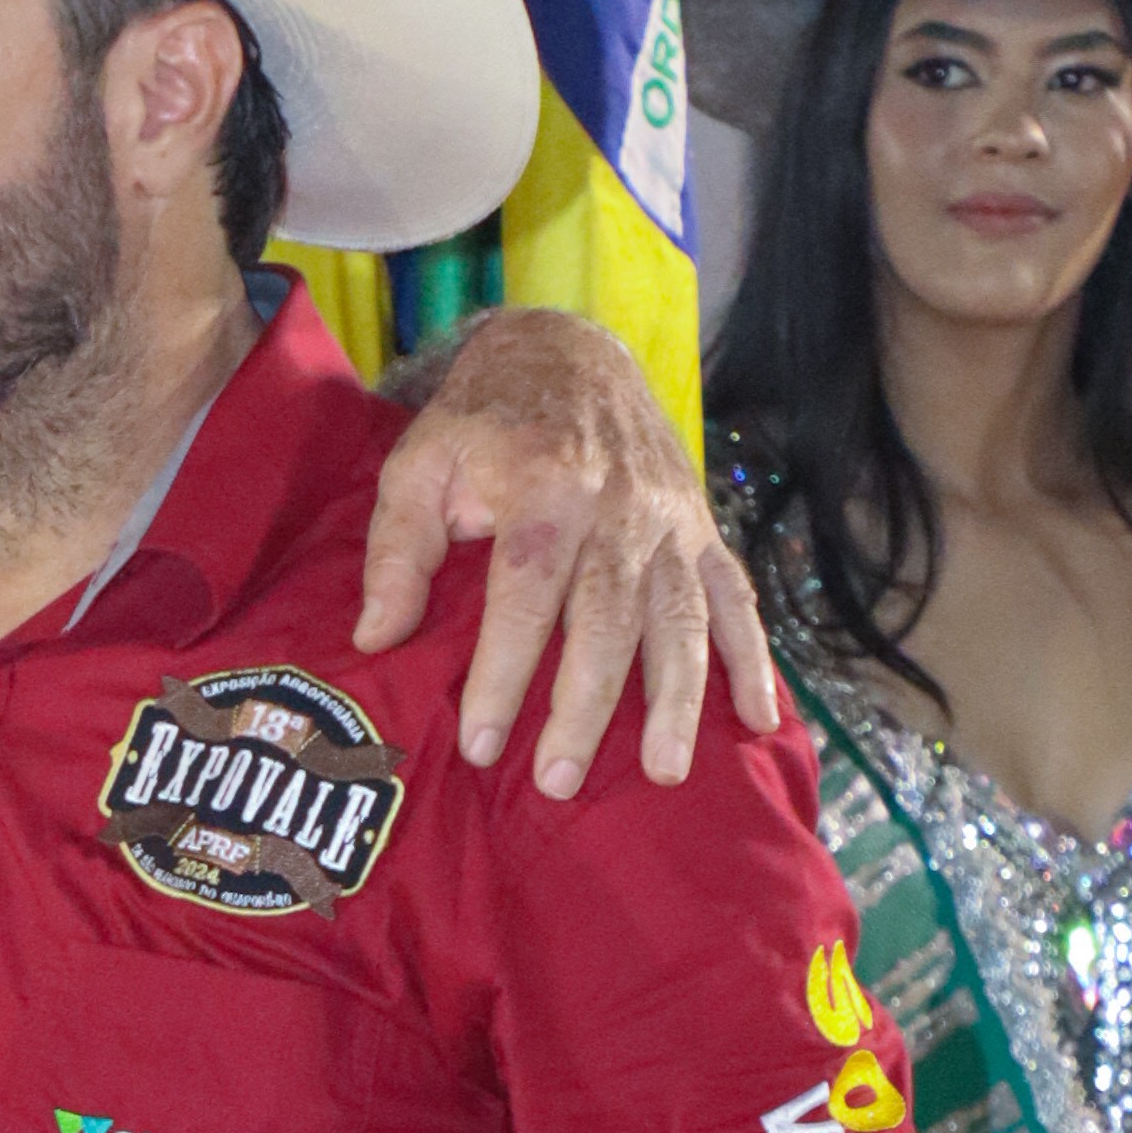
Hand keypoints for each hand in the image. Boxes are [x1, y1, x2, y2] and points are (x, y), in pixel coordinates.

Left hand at [354, 307, 780, 796]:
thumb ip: (396, 552)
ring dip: (676, 698)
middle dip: (585, 706)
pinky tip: (756, 720)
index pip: (525, 596)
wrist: (570, 352)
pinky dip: (752, 658)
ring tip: (664, 770)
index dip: (504, 674)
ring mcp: (670, 521)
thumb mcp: (419, 465)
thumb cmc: (483, 421)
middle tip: (559, 780)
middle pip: (607, 619)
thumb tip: (374, 640)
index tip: (481, 743)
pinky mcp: (700, 529)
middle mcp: (619, 507)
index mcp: (545, 487)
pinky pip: (734, 597)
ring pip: (680, 618)